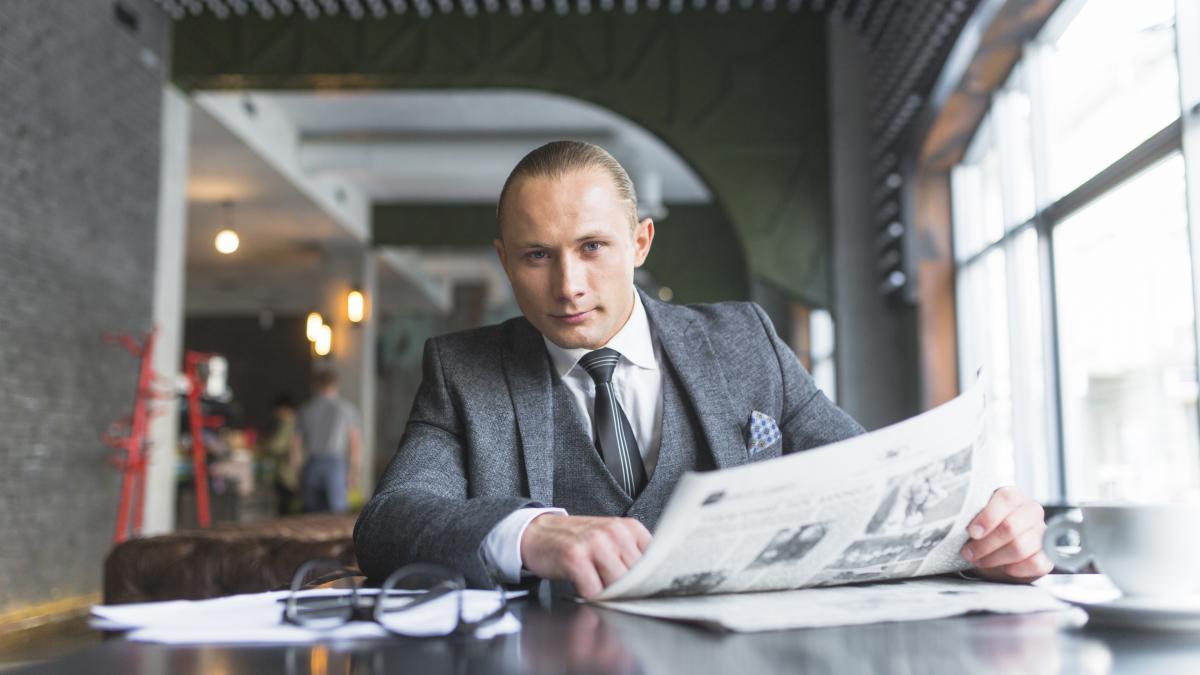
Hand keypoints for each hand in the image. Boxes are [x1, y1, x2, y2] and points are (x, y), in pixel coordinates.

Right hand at [520, 514, 651, 598]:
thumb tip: (652, 584)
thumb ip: (632, 557)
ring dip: (609, 594)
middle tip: (615, 591)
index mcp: (630, 528)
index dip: (650, 581)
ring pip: (618, 584)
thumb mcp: (611, 540)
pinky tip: (583, 586)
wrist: (540, 532)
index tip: (642, 590)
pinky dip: (590, 595)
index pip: (655, 562)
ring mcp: (595, 543)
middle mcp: (614, 532)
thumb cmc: (578, 541)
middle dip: (628, 591)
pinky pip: (594, 590)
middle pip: (637, 577)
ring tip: (598, 586)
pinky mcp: (575, 556)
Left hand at [961, 486, 1052, 581]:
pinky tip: (1003, 567)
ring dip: (994, 558)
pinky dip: (1014, 568)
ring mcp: (1042, 533)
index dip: (987, 517)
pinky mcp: (1048, 555)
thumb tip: (957, 519)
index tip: (971, 532)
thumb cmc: (984, 532)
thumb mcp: (976, 518)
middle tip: (968, 552)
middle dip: (984, 544)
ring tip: (979, 560)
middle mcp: (1031, 511)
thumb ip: (971, 514)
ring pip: (1019, 547)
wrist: (997, 552)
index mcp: (1013, 496)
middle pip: (1010, 527)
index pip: (1006, 499)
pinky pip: (1034, 563)